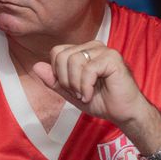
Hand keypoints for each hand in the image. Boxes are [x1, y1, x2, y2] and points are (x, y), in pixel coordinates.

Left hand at [32, 41, 151, 127]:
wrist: (124, 113)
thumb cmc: (101, 101)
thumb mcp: (71, 93)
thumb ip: (54, 81)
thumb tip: (36, 66)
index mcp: (83, 51)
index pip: (57, 52)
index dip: (58, 74)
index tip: (70, 89)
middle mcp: (93, 46)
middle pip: (63, 56)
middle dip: (66, 80)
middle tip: (78, 93)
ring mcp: (104, 50)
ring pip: (74, 61)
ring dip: (76, 85)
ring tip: (86, 94)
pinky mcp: (112, 58)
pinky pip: (88, 69)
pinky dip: (85, 87)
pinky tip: (91, 94)